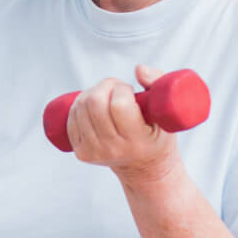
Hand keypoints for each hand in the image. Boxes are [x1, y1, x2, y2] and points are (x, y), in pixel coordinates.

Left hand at [62, 66, 180, 182]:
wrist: (144, 168)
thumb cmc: (156, 134)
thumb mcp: (166, 112)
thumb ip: (159, 83)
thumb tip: (138, 69)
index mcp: (138, 141)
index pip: (118, 106)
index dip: (121, 90)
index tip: (128, 90)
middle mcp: (114, 149)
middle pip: (95, 104)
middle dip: (104, 86)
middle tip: (115, 88)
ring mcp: (95, 153)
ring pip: (81, 108)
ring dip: (91, 92)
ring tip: (105, 95)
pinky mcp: (81, 152)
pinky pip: (72, 118)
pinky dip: (79, 104)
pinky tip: (91, 104)